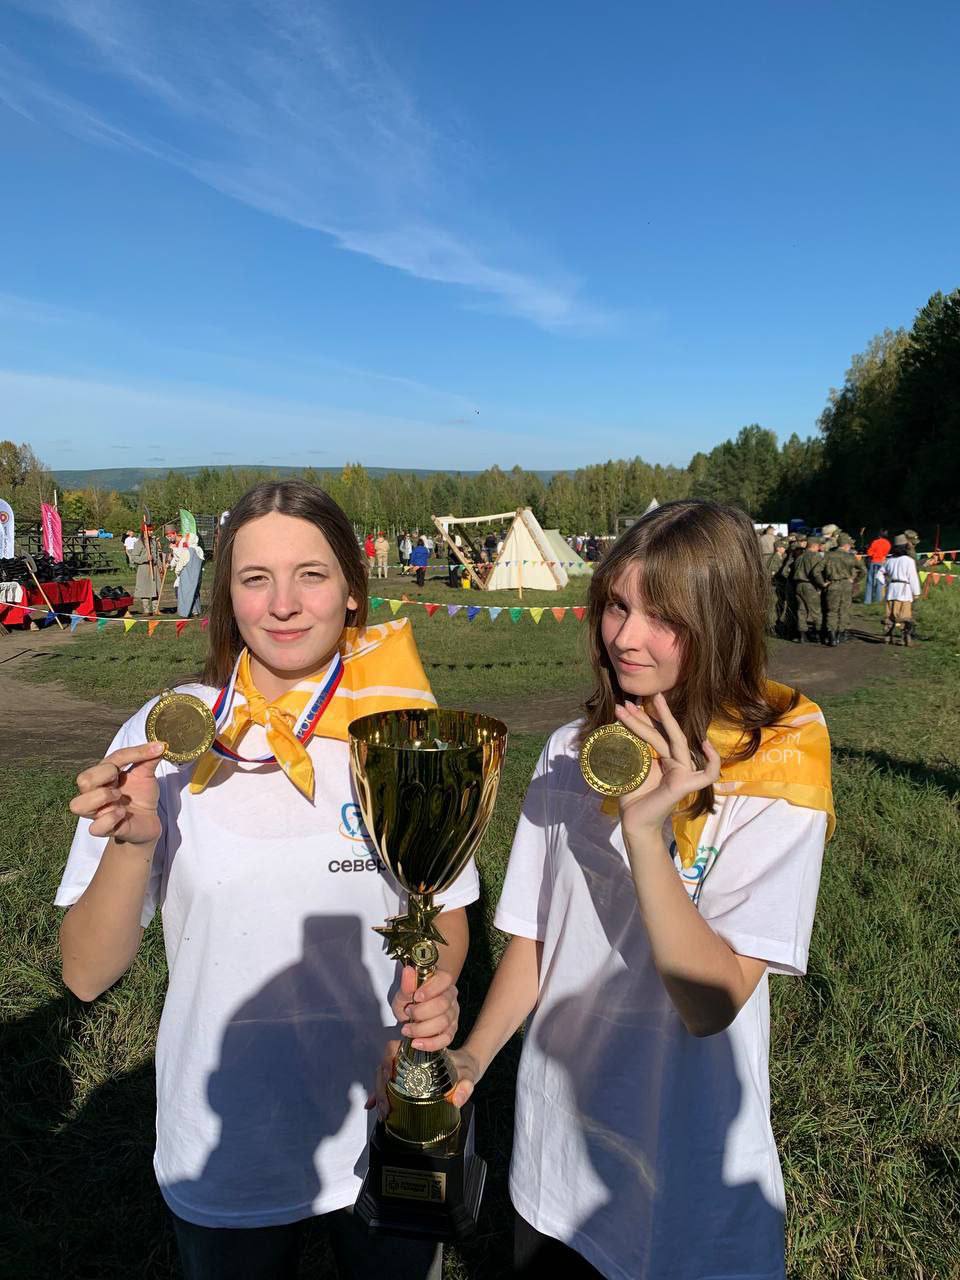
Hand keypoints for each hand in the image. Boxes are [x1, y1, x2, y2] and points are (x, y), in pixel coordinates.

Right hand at [69, 742, 165, 843]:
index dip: (134, 752)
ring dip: (101, 798)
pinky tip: (123, 815)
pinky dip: (110, 819)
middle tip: (120, 782)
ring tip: (119, 798)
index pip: (112, 758)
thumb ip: (149, 759)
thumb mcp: (146, 775)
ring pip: (78, 805)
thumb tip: (160, 744)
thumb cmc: (141, 797)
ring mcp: (98, 812)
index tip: (156, 749)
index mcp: (105, 776)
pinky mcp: (105, 829)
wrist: (147, 822)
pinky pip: (95, 827)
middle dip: (104, 776)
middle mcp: (96, 793)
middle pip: (83, 780)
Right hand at [365, 1041, 481, 1119]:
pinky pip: (389, 1084)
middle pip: (385, 1066)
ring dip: (380, 1093)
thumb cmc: (465, 1067)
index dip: (387, 1063)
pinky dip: (380, 1095)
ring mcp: (406, 1066)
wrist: (467, 1068)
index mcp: (420, 1049)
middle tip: (385, 1108)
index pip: (394, 1049)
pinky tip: (374, 1106)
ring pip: (383, 1075)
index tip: (388, 1079)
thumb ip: (466, 1085)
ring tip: (383, 1112)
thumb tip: (456, 1100)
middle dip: (381, 1087)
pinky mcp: (406, 1077)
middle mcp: (409, 1056)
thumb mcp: (468, 1074)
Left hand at [390, 964, 459, 1051]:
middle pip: (443, 1004)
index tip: (416, 997)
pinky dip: (430, 1043)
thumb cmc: (410, 999)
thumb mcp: (403, 992)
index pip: (444, 980)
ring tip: (406, 1029)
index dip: (431, 989)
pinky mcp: (451, 1031)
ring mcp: (453, 1014)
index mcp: (442, 981)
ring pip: (443, 1023)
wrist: (411, 1014)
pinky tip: (416, 1043)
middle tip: (407, 1013)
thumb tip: (408, 971)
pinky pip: (445, 1039)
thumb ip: (406, 984)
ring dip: (421, 1029)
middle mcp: (451, 997)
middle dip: (421, 1012)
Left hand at [614, 693, 720, 836]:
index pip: (657, 732)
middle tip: (628, 699)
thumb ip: (633, 748)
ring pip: (674, 741)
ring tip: (632, 708)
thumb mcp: (631, 767)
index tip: (624, 707)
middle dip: (649, 713)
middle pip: (665, 732)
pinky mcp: (685, 784)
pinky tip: (705, 745)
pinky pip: (708, 774)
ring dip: (653, 722)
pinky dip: (713, 760)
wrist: (633, 821)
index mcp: (665, 758)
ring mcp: (683, 772)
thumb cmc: (632, 797)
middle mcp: (676, 762)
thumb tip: (620, 722)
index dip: (642, 719)